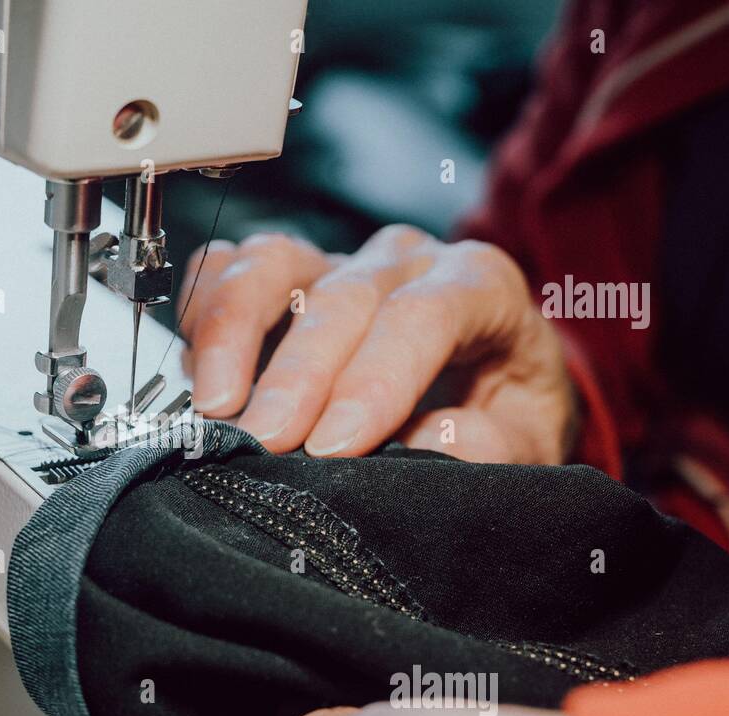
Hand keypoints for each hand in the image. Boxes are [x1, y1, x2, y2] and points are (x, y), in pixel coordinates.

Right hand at [180, 226, 575, 462]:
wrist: (483, 377)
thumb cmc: (501, 404)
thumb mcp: (527, 436)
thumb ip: (497, 443)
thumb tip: (436, 443)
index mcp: (479, 286)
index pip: (425, 314)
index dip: (377, 377)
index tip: (335, 443)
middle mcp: (405, 261)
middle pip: (344, 296)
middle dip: (297, 373)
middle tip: (264, 439)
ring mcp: (338, 259)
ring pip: (275, 264)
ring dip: (234, 333)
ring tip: (216, 403)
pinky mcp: (285, 273)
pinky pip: (229, 266)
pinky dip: (205, 311)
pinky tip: (201, 371)